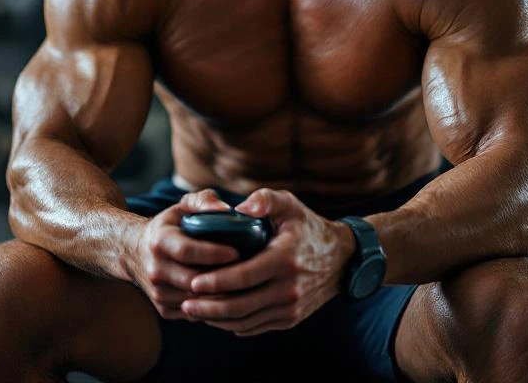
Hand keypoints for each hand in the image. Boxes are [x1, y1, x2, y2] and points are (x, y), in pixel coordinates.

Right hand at [128, 190, 240, 320]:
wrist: (134, 251)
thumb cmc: (169, 225)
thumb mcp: (182, 206)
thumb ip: (204, 201)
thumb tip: (226, 209)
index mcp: (160, 241)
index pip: (189, 251)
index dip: (215, 254)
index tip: (238, 252)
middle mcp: (155, 269)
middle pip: (194, 280)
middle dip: (223, 278)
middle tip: (249, 271)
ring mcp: (157, 292)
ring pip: (196, 300)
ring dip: (220, 294)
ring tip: (242, 284)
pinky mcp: (162, 308)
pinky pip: (194, 312)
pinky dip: (212, 306)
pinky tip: (228, 295)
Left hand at [181, 188, 354, 335]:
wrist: (342, 259)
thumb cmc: (308, 228)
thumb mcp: (290, 205)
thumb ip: (264, 199)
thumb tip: (239, 208)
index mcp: (284, 260)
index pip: (242, 277)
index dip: (215, 282)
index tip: (193, 282)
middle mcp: (288, 289)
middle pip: (239, 306)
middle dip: (208, 307)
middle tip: (185, 302)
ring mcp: (290, 308)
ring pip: (245, 321)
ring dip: (217, 319)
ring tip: (194, 310)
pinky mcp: (290, 319)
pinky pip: (255, 327)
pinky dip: (233, 324)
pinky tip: (216, 316)